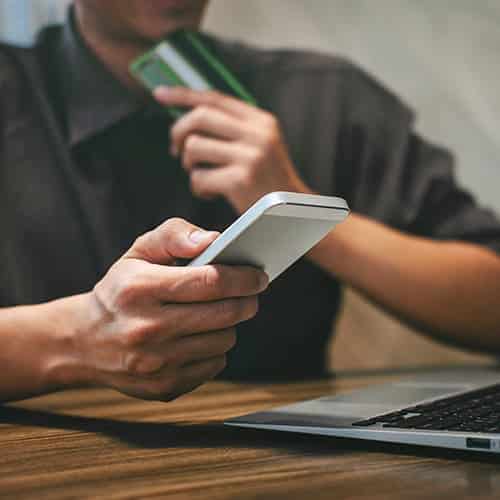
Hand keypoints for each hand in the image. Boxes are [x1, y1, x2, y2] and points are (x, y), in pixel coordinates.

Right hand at [71, 218, 267, 400]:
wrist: (83, 341)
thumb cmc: (120, 290)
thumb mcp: (138, 252)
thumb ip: (174, 235)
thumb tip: (213, 240)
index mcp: (139, 289)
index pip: (210, 281)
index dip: (243, 277)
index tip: (259, 275)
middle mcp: (146, 328)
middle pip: (225, 313)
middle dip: (247, 300)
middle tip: (251, 292)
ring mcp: (156, 363)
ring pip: (224, 340)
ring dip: (229, 324)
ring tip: (217, 313)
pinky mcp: (164, 386)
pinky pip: (214, 364)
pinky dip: (215, 348)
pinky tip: (200, 337)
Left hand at [154, 87, 310, 213]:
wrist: (294, 215)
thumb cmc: (268, 183)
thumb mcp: (260, 146)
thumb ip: (233, 129)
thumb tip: (190, 117)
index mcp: (261, 121)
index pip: (216, 98)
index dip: (184, 95)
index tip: (160, 94)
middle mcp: (258, 134)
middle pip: (200, 117)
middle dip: (178, 132)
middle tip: (176, 150)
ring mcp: (250, 156)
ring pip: (194, 147)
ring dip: (189, 165)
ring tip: (201, 176)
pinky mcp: (241, 180)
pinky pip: (198, 177)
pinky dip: (198, 188)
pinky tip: (211, 194)